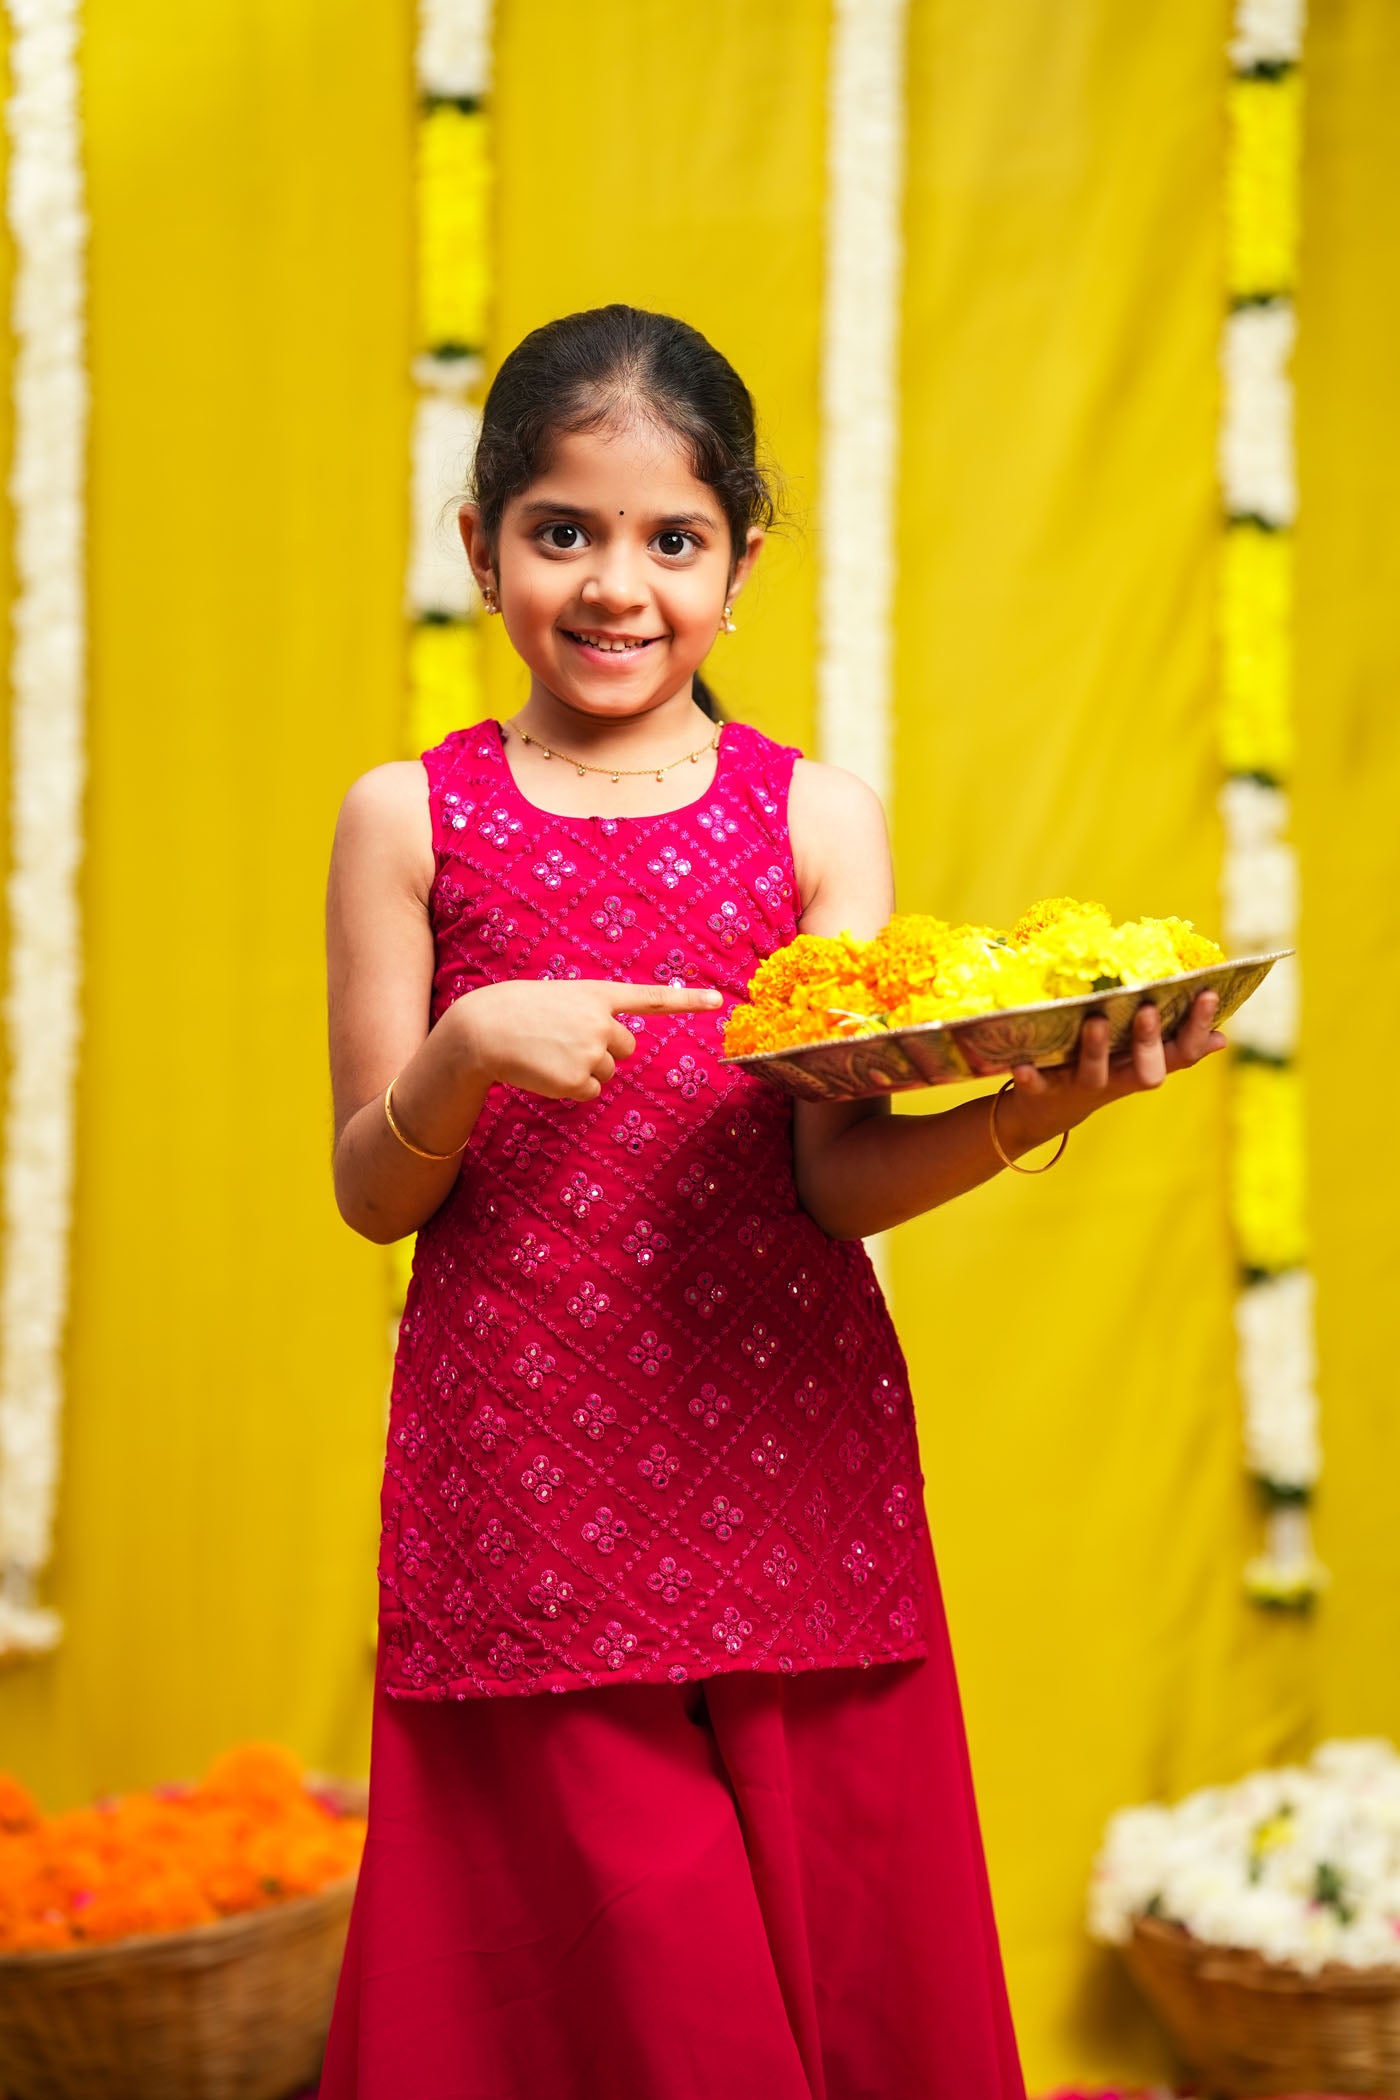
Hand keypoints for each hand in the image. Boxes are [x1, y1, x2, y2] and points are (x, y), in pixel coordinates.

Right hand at [450, 977, 723, 1102]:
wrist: (483, 1029)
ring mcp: (592, 1051)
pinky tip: (545, 1071)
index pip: (651, 998)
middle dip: (603, 1052)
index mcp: (597, 994)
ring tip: (549, 1054)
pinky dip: (570, 1088)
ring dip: (582, 1070)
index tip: (719, 1000)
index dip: (688, 1000)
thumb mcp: (559, 1000)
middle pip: (626, 1049)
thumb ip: (590, 1015)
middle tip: (565, 1043)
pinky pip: (589, 1092)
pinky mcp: (579, 1079)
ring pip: (606, 1073)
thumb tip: (608, 1052)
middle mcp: (602, 1021)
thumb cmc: (516, 1012)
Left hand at [996, 990, 1227, 1151]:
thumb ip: (1171, 1045)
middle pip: (1146, 1072)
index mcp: (1143, 1066)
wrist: (1046, 1111)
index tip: (1207, 993)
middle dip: (1149, 1042)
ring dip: (1095, 1049)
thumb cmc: (1099, 1069)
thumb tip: (1220, 1038)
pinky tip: (1021, 1065)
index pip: (1182, 1052)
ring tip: (1095, 1020)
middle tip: (1149, 1008)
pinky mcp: (1043, 1092)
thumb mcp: (1137, 1059)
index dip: (1198, 1027)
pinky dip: (1030, 1077)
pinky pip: (1037, 1087)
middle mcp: (1118, 1080)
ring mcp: (1081, 1087)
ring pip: (1094, 1074)